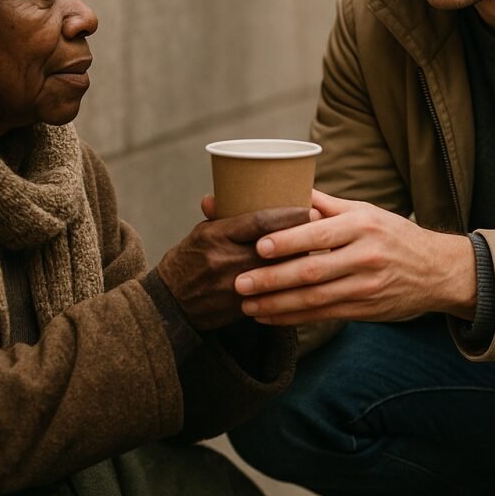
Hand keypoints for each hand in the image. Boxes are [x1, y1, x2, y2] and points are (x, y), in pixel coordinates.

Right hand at [156, 199, 311, 330]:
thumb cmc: (187, 261)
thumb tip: (237, 187)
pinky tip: (306, 279)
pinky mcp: (239, 308)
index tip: (311, 208)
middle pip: (276, 247)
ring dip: (301, 262)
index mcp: (214, 235)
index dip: (289, 215)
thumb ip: (225, 217)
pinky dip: (290, 286)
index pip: (260, 221)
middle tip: (327, 229)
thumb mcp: (200, 233)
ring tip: (322, 252)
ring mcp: (232, 286)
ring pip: (279, 273)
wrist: (167, 305)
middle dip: (303, 238)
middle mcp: (224, 260)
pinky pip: (273, 296)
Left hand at [233, 190, 475, 324]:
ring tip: (246, 305)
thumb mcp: (366, 211)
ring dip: (277, 304)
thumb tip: (287, 186)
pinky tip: (270, 316)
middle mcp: (365, 256)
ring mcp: (366, 286)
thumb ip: (326, 204)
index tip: (258, 245)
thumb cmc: (393, 234)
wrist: (437, 270)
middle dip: (272, 279)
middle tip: (239, 282)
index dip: (288, 242)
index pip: (319, 235)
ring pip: (315, 298)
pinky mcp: (365, 310)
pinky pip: (323, 315)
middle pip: (312, 271)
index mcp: (362, 226)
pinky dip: (293, 317)